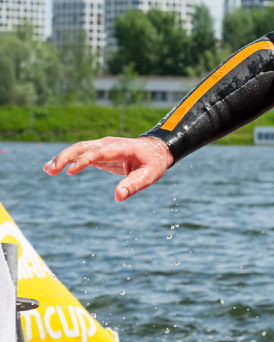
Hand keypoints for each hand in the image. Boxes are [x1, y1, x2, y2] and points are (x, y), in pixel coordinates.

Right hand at [44, 136, 173, 201]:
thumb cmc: (153, 163)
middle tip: (51, 170)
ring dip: (63, 158)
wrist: (156, 150)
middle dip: (66, 157)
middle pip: (83, 147)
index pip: (99, 152)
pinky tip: (54, 168)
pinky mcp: (100, 153)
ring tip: (48, 170)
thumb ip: (134, 185)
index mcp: (122, 148)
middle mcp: (109, 144)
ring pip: (79, 149)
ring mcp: (103, 146)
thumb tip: (118, 197)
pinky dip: (67, 160)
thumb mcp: (149, 175)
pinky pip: (81, 154)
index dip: (84, 160)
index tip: (70, 171)